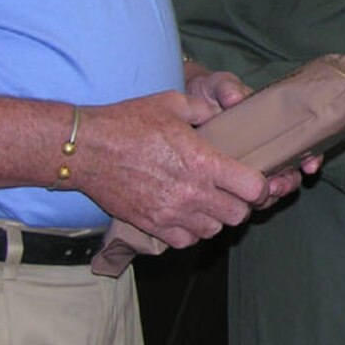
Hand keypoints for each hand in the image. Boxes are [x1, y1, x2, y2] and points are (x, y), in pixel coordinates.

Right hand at [68, 90, 274, 247]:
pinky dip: (190, 233)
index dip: (260, 186)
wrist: (84, 149)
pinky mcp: (150, 225)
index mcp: (203, 163)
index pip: (253, 189)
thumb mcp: (172, 103)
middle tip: (231, 192)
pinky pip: (184, 241)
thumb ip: (204, 110)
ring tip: (207, 203)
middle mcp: (191, 193)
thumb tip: (220, 113)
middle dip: (240, 204)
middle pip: (237, 215)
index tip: (255, 180)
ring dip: (215, 219)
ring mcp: (170, 212)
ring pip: (212, 231)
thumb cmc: (127, 122)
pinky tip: (186, 216)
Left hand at [182, 60, 320, 206]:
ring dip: (271, 194)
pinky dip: (247, 200)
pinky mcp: (229, 176)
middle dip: (288, 182)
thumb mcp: (220, 85)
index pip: (301, 144)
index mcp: (272, 126)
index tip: (310, 166)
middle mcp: (266, 148)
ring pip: (269, 186)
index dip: (311, 157)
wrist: (185, 101)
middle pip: (289, 171)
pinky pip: (243, 193)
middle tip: (276, 186)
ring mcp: (248, 164)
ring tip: (262, 196)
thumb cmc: (208, 92)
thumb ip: (228, 88)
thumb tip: (235, 98)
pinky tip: (240, 202)